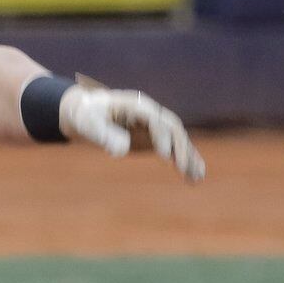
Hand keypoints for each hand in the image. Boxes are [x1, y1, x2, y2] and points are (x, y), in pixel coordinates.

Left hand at [59, 77, 205, 182]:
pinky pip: (175, 148)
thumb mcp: (89, 124)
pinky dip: (186, 160)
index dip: (161, 136)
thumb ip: (103, 134)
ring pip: (178, 139)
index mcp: (136, 105)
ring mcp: (156, 125)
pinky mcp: (156, 138)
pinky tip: (195, 176)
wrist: (88, 113)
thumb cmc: (87, 116)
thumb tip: (122, 149)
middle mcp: (151, 112)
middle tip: (183, 168)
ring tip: (196, 178)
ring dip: (188, 157)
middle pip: (172, 127)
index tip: (165, 156)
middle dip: (180, 147)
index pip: (154, 119)